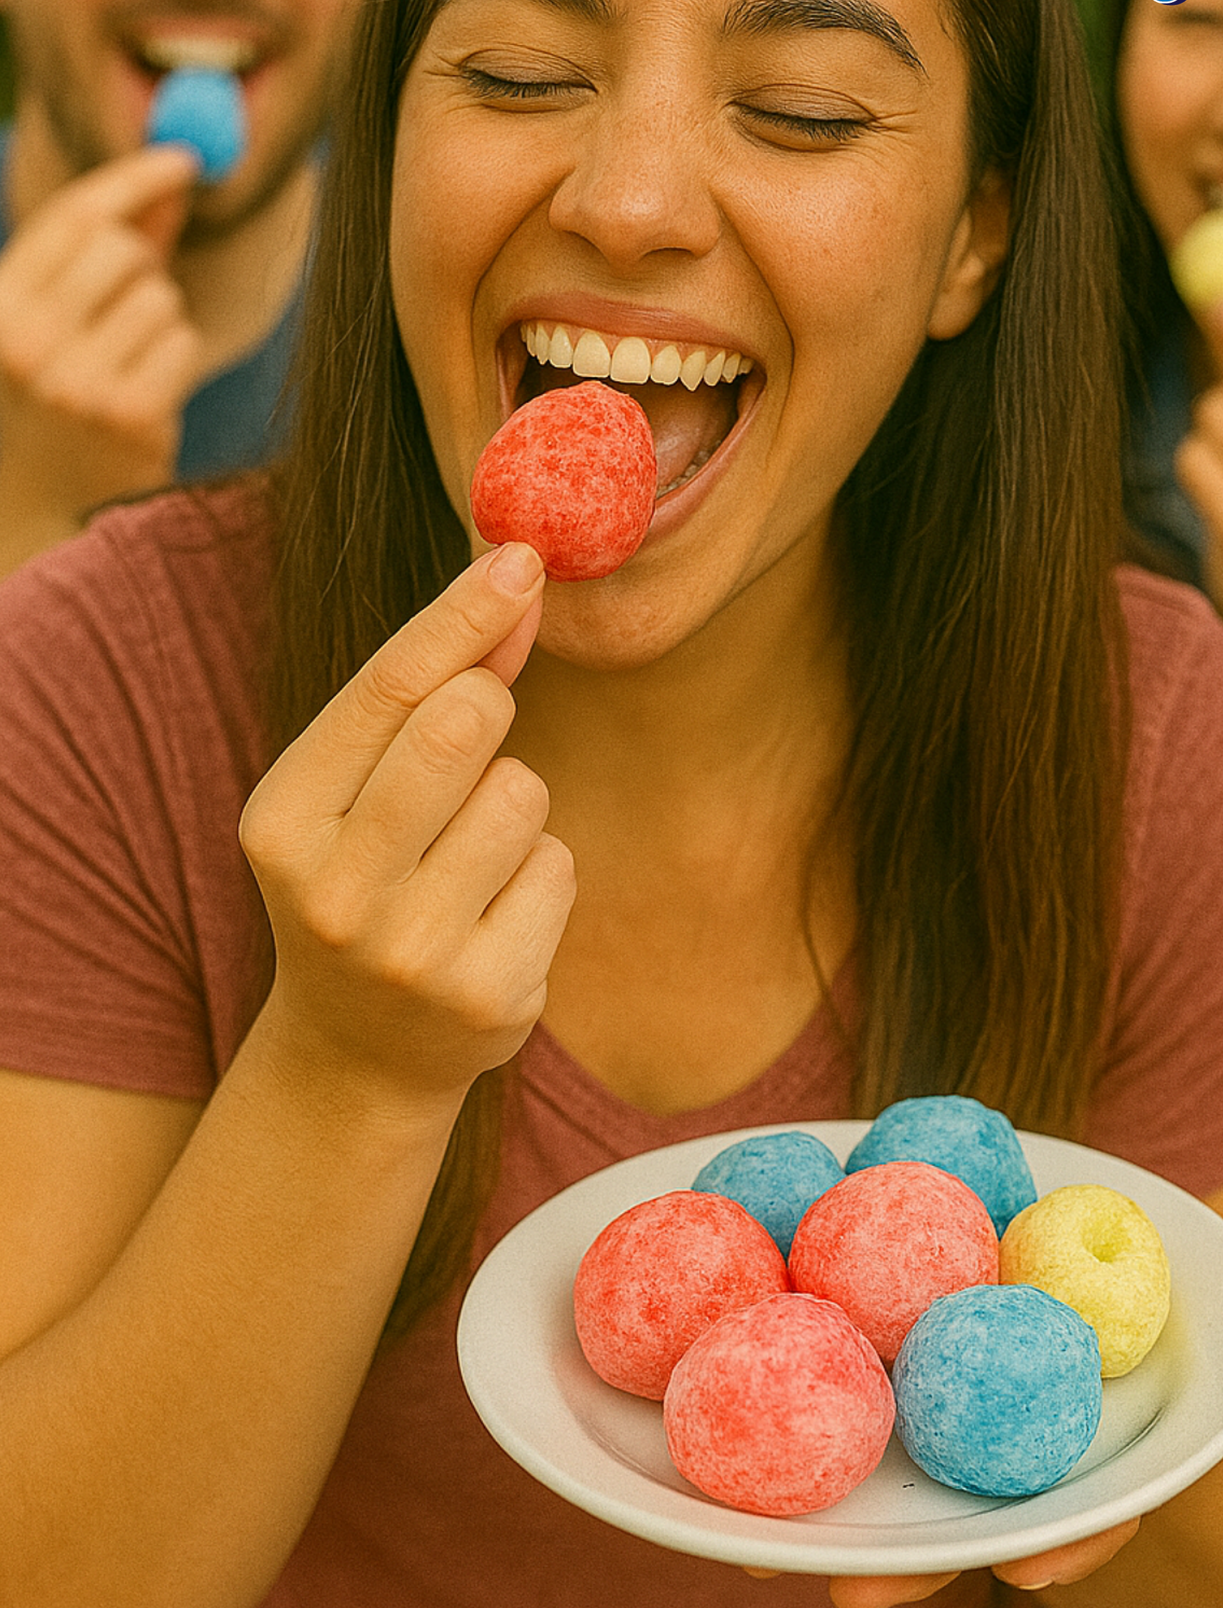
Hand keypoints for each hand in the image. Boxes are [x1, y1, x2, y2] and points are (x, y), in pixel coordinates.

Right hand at [0, 147, 203, 553]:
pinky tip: (146, 394)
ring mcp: (73, 381)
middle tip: (130, 305)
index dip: (133, 176)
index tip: (183, 158)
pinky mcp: (127, 414)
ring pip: (159, 297)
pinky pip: (181, 342)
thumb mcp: (54, 322)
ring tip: (127, 364)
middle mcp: (24, 341)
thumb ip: (104, 250)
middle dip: (141, 265)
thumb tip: (169, 177)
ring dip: (158, 323)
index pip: (71, 216)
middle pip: (121, 248)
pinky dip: (174, 360)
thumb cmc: (55, 404)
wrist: (46, 514)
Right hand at [239, 543, 575, 1116]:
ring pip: (522, 793)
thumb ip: (424, 689)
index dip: (463, 614)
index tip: (525, 558)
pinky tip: (494, 914)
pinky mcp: (488, 995)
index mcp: (280, 820)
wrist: (360, 1050)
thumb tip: (515, 582)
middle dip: (489, 704)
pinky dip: (540, 871)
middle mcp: (333, 892)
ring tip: (469, 855)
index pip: (386, 686)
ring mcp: (411, 952)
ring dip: (515, 801)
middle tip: (477, 730)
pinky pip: (558, 865)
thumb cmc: (365, 876)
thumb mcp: (355, 788)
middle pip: (462, 725)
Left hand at [747, 1248, 1222, 1607]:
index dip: (1055, 1545)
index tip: (1021, 1572)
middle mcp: (1022, 1441)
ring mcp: (967, 1414)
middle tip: (853, 1596)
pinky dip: (796, 1429)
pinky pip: (847, 1393)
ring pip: (896, 1478)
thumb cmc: (1187, 1286)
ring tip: (760, 1553)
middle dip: (911, 1568)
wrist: (1106, 1231)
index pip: (1079, 1509)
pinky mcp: (907, 1355)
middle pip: (963, 1515)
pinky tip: (737, 1460)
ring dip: (829, 1519)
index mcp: (1094, 1440)